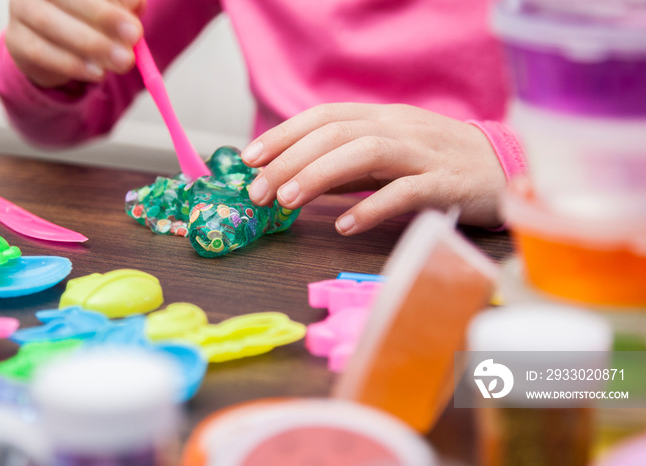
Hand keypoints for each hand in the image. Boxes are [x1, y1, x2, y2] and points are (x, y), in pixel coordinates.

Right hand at [5, 0, 145, 87]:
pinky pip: (41, 52)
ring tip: (123, 61)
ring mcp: (20, 10)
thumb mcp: (114, 9)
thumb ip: (126, 4)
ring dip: (90, 44)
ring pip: (48, 22)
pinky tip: (98, 72)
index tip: (136, 18)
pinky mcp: (16, 40)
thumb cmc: (91, 21)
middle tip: (134, 36)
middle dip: (102, 16)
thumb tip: (136, 3)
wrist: (57, 51)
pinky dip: (72, 64)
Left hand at [241, 103, 506, 234]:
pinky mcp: (446, 183)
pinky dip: (372, 206)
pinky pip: (406, 191)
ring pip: (366, 152)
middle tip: (259, 191)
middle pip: (337, 133)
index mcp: (382, 118)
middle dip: (290, 159)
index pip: (324, 117)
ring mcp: (423, 153)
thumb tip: (298, 176)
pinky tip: (345, 224)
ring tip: (288, 201)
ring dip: (320, 175)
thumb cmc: (440, 162)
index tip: (249, 158)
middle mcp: (399, 128)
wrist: (505, 167)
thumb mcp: (390, 154)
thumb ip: (349, 165)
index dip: (283, 134)